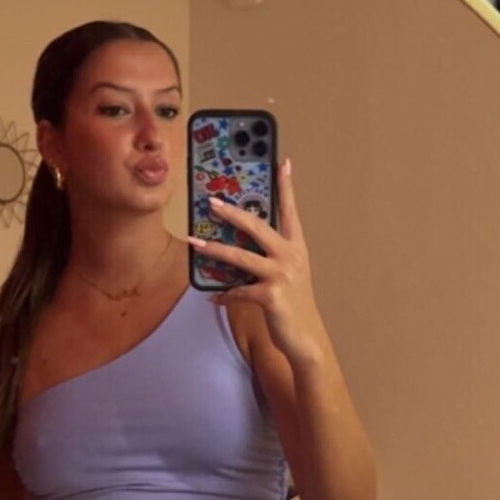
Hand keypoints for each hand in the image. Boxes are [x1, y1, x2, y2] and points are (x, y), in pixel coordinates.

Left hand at [187, 159, 326, 368]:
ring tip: (196, 242)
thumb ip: (269, 256)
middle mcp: (291, 257)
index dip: (286, 187)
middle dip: (233, 212)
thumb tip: (238, 243)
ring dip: (215, 249)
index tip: (283, 163)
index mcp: (296, 248)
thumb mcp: (286, 274)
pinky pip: (238, 291)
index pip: (290, 211)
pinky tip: (214, 298)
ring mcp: (281, 276)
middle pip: (258, 227)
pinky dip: (224, 295)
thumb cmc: (291, 304)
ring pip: (241, 257)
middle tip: (212, 201)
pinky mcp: (270, 296)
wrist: (304, 337)